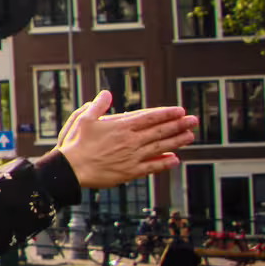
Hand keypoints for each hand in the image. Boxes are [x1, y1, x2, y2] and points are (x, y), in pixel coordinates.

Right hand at [56, 90, 198, 189]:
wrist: (71, 169)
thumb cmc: (76, 144)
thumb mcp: (83, 119)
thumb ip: (98, 105)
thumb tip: (106, 94)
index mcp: (121, 126)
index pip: (150, 117)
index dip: (167, 113)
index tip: (179, 110)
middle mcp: (131, 141)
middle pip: (160, 131)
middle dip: (179, 124)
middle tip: (193, 121)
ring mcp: (133, 157)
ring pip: (161, 147)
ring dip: (177, 141)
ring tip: (190, 136)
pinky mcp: (130, 171)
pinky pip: (152, 166)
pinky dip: (165, 163)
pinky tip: (175, 159)